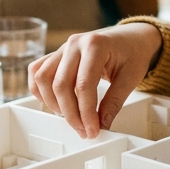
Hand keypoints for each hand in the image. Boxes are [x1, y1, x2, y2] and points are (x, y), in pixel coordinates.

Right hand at [27, 23, 163, 138]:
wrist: (131, 37)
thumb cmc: (132, 53)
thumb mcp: (131, 77)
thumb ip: (115, 101)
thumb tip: (101, 124)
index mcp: (95, 45)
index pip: (83, 85)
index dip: (86, 112)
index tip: (93, 130)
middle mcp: (74, 44)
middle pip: (60, 85)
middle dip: (71, 114)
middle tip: (84, 130)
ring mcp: (63, 48)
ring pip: (43, 79)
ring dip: (53, 104)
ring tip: (72, 117)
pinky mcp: (56, 54)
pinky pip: (37, 71)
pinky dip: (40, 90)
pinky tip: (55, 103)